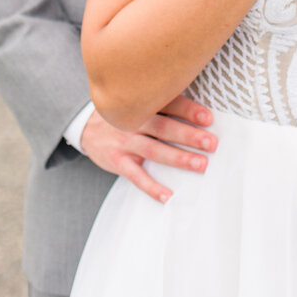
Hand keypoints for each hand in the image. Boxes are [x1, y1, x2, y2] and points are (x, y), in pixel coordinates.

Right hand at [79, 94, 216, 203]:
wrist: (85, 126)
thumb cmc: (123, 114)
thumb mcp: (137, 101)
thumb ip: (161, 104)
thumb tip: (199, 111)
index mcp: (142, 103)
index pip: (168, 103)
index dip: (189, 110)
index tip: (208, 118)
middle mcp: (133, 121)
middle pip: (164, 127)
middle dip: (189, 135)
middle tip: (211, 143)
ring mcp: (124, 141)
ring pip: (154, 150)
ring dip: (178, 158)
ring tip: (200, 164)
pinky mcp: (117, 161)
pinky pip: (135, 176)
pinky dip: (151, 187)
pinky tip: (167, 195)